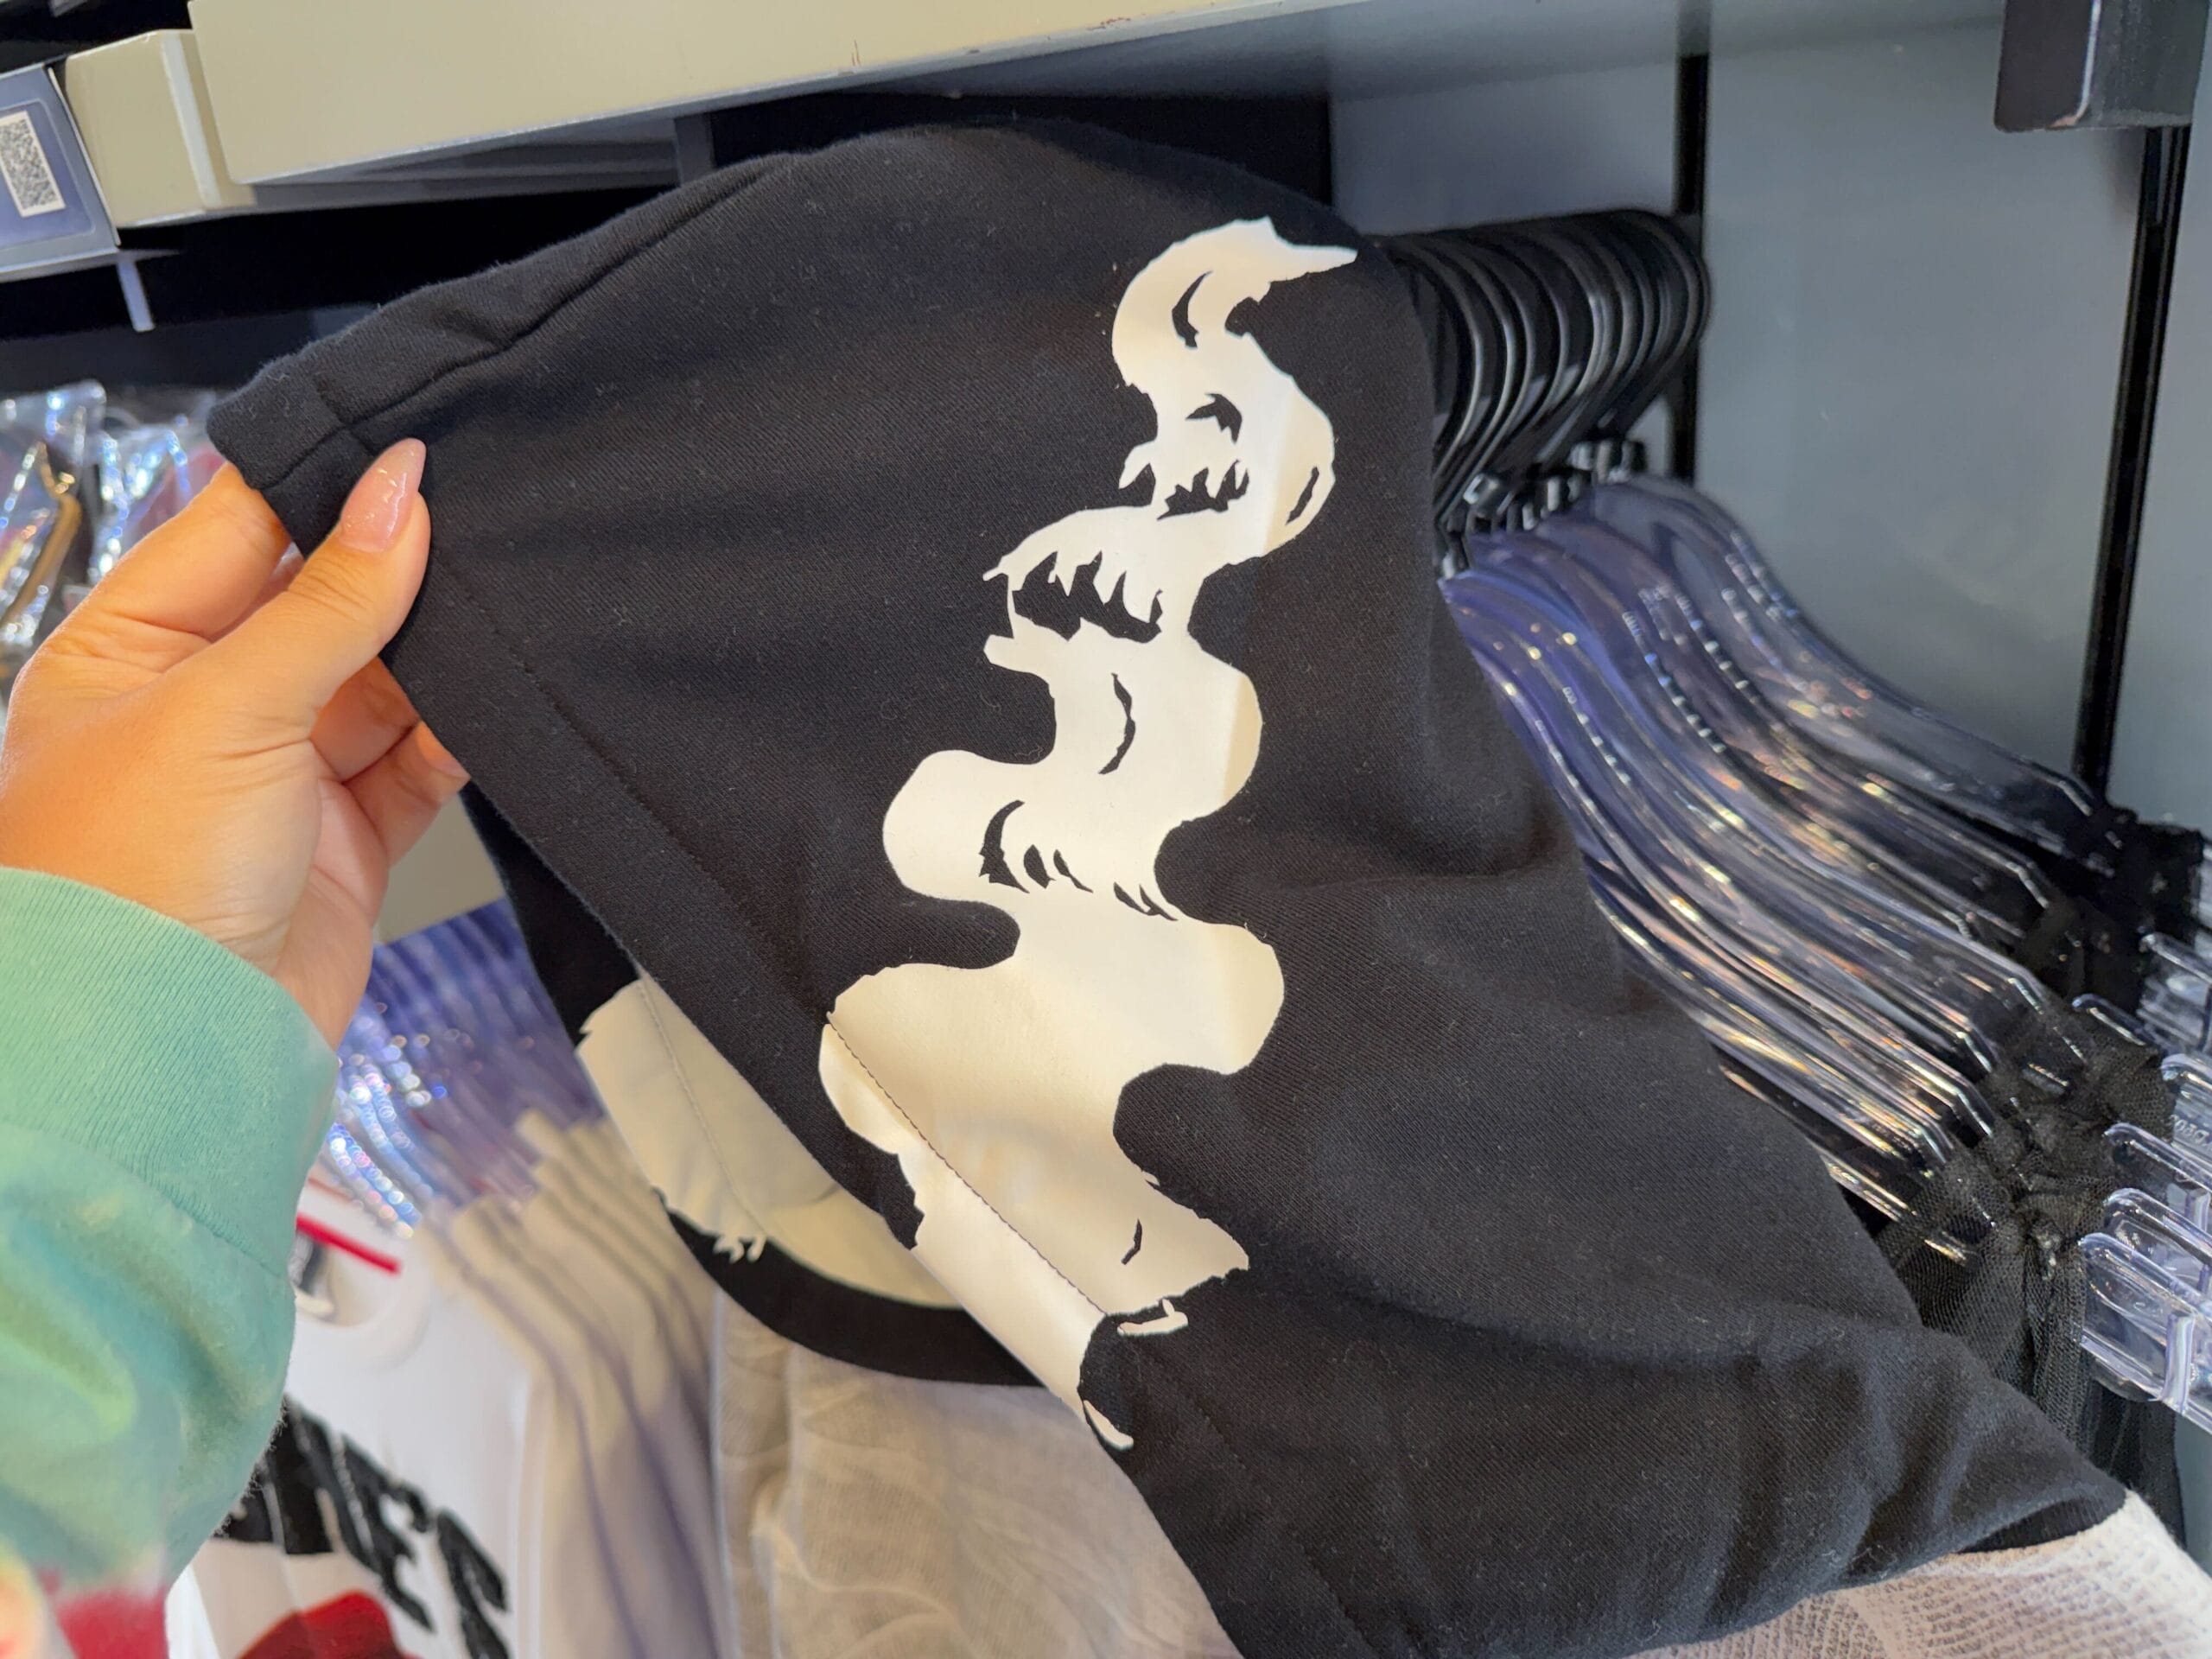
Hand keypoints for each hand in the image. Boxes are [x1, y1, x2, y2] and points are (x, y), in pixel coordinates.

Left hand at [0, 440, 465, 1044]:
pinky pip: (414, 765)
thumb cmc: (128, 880)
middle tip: (481, 523)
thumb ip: (327, 599)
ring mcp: (275, 774)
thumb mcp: (224, 704)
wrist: (165, 1049)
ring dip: (437, 656)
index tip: (413, 448)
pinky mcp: (342, 841)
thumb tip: (397, 491)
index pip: (232, 528)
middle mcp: (198, 704)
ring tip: (502, 612)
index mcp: (128, 647)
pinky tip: (493, 707)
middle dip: (394, 571)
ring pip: (379, 683)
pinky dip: (457, 738)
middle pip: (317, 603)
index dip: (323, 486)